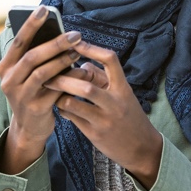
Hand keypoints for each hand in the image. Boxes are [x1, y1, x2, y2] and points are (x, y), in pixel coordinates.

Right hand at [0, 5, 82, 173]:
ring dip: (62, 60)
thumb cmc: (34, 91)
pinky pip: (55, 89)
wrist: (30, 127)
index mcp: (5, 67)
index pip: (18, 41)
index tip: (44, 9)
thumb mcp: (29, 73)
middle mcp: (8, 80)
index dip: (30, 25)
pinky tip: (82, 71)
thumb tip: (59, 30)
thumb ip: (37, 54)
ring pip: (42, 73)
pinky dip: (69, 79)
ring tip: (78, 51)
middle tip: (75, 34)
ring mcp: (20, 95)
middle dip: (54, 43)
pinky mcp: (35, 108)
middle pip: (31, 56)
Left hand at [44, 41, 162, 188]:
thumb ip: (104, 79)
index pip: (110, 60)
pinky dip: (62, 108)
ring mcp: (104, 119)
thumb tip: (82, 64)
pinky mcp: (94, 134)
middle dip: (64, 78)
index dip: (92, 49)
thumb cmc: (129, 115)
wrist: (142, 148)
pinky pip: (72, 117)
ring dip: (59, 94)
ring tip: (51, 88)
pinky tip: (60, 104)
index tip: (76, 43)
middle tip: (48, 71)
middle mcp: (115, 102)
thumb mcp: (123, 94)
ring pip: (74, 103)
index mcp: (123, 87)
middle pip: (86, 85)